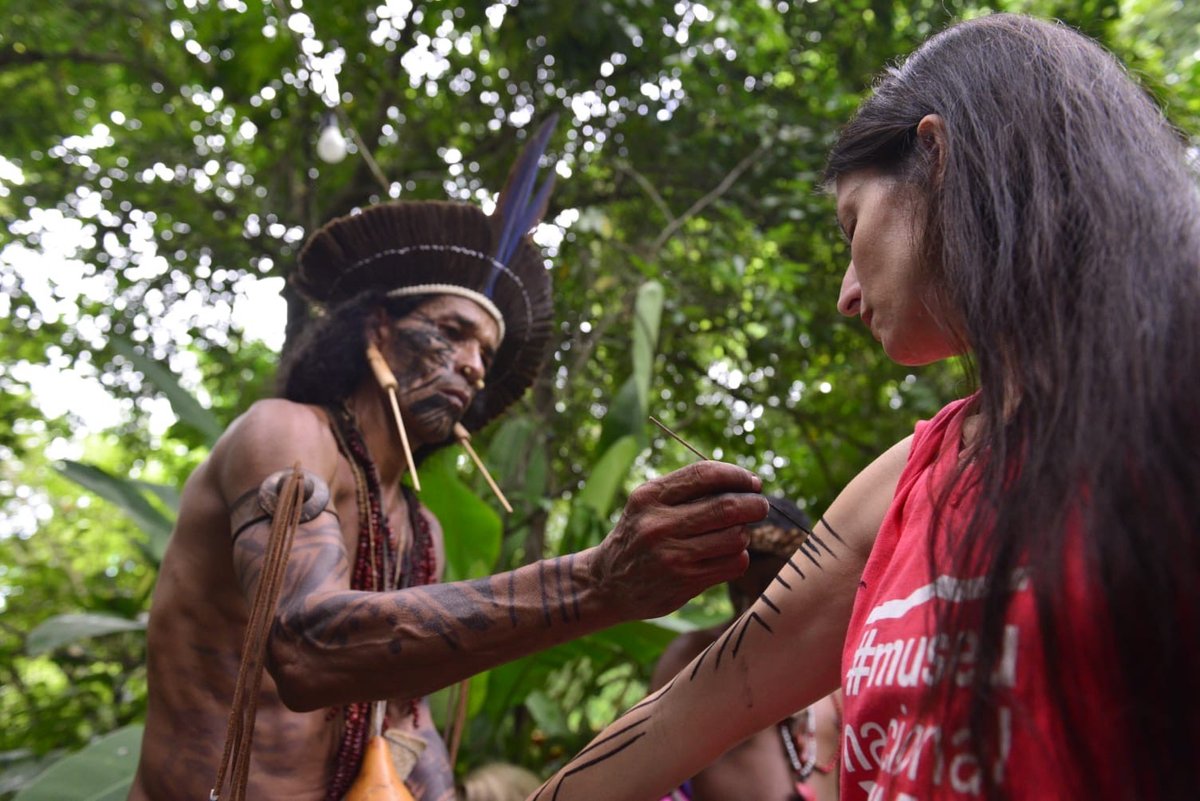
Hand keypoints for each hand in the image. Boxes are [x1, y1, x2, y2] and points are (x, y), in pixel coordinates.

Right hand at [589, 461, 767, 620]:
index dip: (737, 475)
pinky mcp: (685, 582)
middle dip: (754, 504)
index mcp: (650, 496)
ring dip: (744, 534)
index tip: (752, 482)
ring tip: (734, 534)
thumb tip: (745, 483)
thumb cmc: (639, 535)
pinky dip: (739, 557)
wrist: (607, 582)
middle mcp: (659, 524)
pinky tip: (726, 555)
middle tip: (760, 506)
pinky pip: (733, 564)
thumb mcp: (648, 503)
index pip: (705, 474)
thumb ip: (687, 490)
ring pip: (736, 537)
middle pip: (728, 507)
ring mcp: (672, 555)